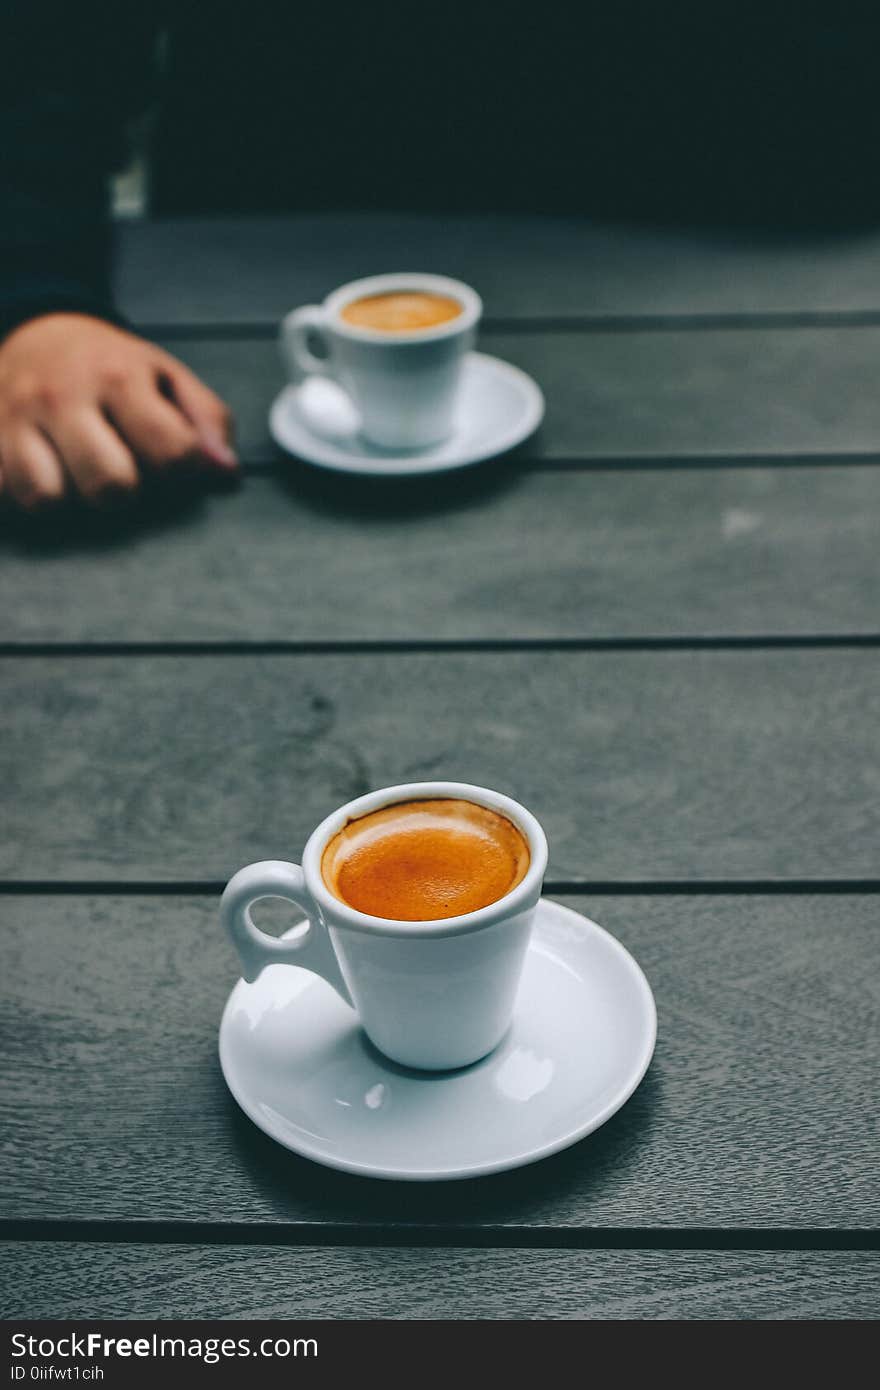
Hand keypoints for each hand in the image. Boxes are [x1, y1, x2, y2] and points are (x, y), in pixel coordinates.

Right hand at [0, 313, 237, 507]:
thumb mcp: (167, 376)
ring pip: (46, 498)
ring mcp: (16, 420)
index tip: (177, 467)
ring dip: (68, 498)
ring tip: (76, 475)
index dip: (185, 472)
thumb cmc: (110, 367)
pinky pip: (6, 495)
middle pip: (109, 484)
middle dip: (127, 493)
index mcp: (118, 378)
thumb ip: (207, 420)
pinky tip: (43, 472)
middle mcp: (63, 398)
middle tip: (123, 473)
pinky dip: (26, 495)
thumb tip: (225, 472)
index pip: (172, 452)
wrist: (36, 333)